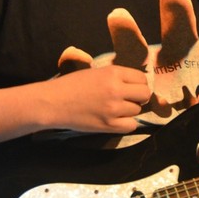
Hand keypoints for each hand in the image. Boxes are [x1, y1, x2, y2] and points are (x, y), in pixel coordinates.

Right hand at [57, 0, 198, 129]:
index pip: (142, 78)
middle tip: (128, 98)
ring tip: (114, 108)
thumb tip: (138, 83)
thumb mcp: (96, 72)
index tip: (132, 87)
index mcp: (113, 73)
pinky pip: (131, 125)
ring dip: (129, 110)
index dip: (138, 83)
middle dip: (139, 96)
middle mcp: (116, 89)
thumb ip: (116, 76)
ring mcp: (114, 109)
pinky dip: (126, 123)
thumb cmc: (72, 85)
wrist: (54, 102)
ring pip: (137, 110)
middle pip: (144, 94)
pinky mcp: (109, 125)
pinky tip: (115, 119)